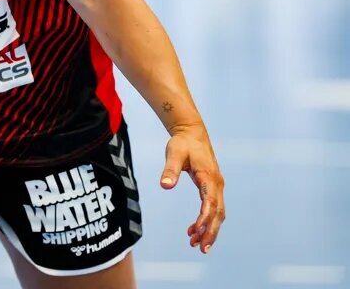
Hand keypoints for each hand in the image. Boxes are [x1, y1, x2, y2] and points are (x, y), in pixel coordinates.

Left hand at [159, 123, 225, 253]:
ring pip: (218, 213)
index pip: (209, 202)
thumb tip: (165, 186)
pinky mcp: (213, 188)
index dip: (204, 218)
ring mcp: (217, 187)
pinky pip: (213, 208)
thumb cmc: (182, 143)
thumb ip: (170, 169)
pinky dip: (206, 221)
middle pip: (218, 212)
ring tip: (196, 244)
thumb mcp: (173, 153)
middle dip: (210, 231)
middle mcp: (217, 184)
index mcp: (209, 177)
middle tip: (200, 248)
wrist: (192, 134)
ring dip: (209, 229)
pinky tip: (193, 230)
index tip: (195, 232)